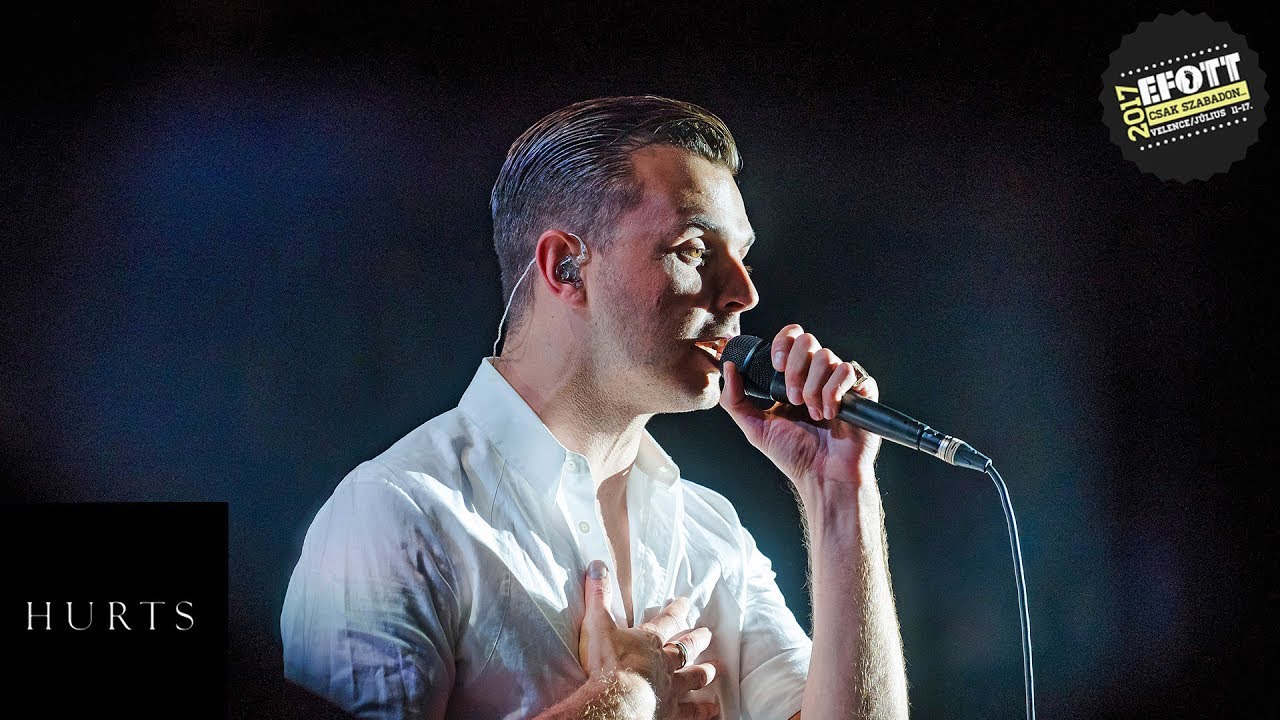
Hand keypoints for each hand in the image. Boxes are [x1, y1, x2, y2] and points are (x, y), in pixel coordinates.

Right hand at [578, 560, 719, 719]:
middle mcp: (665, 662)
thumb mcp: (598, 623)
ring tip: (715, 670)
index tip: (686, 603)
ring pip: (693, 678)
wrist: (618, 698)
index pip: (667, 620)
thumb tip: (598, 565)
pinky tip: (713, 711)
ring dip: (704, 673)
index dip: (677, 610)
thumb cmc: (609, 661)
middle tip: (707, 635)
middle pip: (685, 648)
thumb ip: (599, 596)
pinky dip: (702, 712)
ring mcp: (670, 687)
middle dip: (697, 640)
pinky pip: (690, 712)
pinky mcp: (670, 711)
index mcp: (649, 641)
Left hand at [719, 323, 881, 491]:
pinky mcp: (861, 391)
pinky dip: (834, 393)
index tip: (775, 366)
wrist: (822, 476)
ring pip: (827, 357)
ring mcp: (839, 382)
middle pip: (807, 340)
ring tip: (812, 413)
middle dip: (795, 367)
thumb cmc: (794, 455)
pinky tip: (830, 414)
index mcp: (793, 377)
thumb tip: (728, 366)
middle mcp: (816, 375)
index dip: (782, 343)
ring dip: (813, 387)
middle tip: (792, 398)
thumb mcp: (755, 427)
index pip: (790, 338)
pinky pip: (848, 371)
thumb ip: (735, 399)